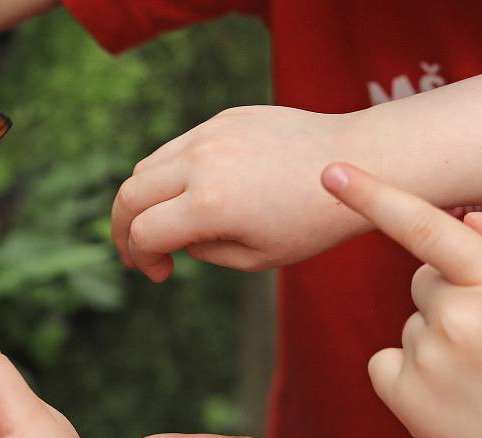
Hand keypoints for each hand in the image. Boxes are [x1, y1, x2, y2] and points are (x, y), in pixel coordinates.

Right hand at [111, 106, 368, 281]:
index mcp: (209, 205)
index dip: (141, 259)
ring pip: (146, 167)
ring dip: (142, 200)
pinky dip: (169, 175)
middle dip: (122, 229)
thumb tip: (175, 238)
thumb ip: (203, 251)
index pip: (143, 233)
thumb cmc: (313, 219)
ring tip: (159, 223)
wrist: (359, 161)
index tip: (161, 274)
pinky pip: (176, 148)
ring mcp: (210, 134)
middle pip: (129, 194)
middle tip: (135, 252)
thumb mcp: (257, 257)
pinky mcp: (223, 119)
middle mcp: (201, 162)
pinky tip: (189, 195)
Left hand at [322, 163, 481, 437]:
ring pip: (411, 325)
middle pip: (423, 280)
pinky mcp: (404, 396)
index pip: (427, 229)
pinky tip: (451, 398)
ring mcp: (426, 358)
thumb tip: (469, 220)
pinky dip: (408, 375)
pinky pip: (385, 363)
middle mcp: (457, 317)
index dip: (376, 196)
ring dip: (437, 340)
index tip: (332, 171)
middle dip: (450, 296)